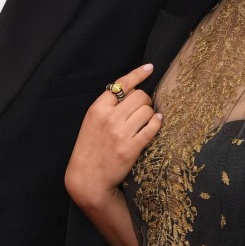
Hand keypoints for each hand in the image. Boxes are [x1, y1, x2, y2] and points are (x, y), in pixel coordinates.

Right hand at [65, 64, 161, 210]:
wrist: (87, 178)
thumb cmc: (90, 147)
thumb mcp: (92, 121)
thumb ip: (108, 106)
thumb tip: (133, 90)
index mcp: (98, 108)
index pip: (121, 84)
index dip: (138, 74)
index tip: (150, 68)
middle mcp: (109, 118)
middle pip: (140, 96)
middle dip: (145, 100)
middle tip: (143, 109)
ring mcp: (121, 133)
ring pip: (148, 111)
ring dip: (150, 114)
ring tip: (145, 121)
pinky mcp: (131, 148)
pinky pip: (152, 128)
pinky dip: (156, 124)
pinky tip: (156, 123)